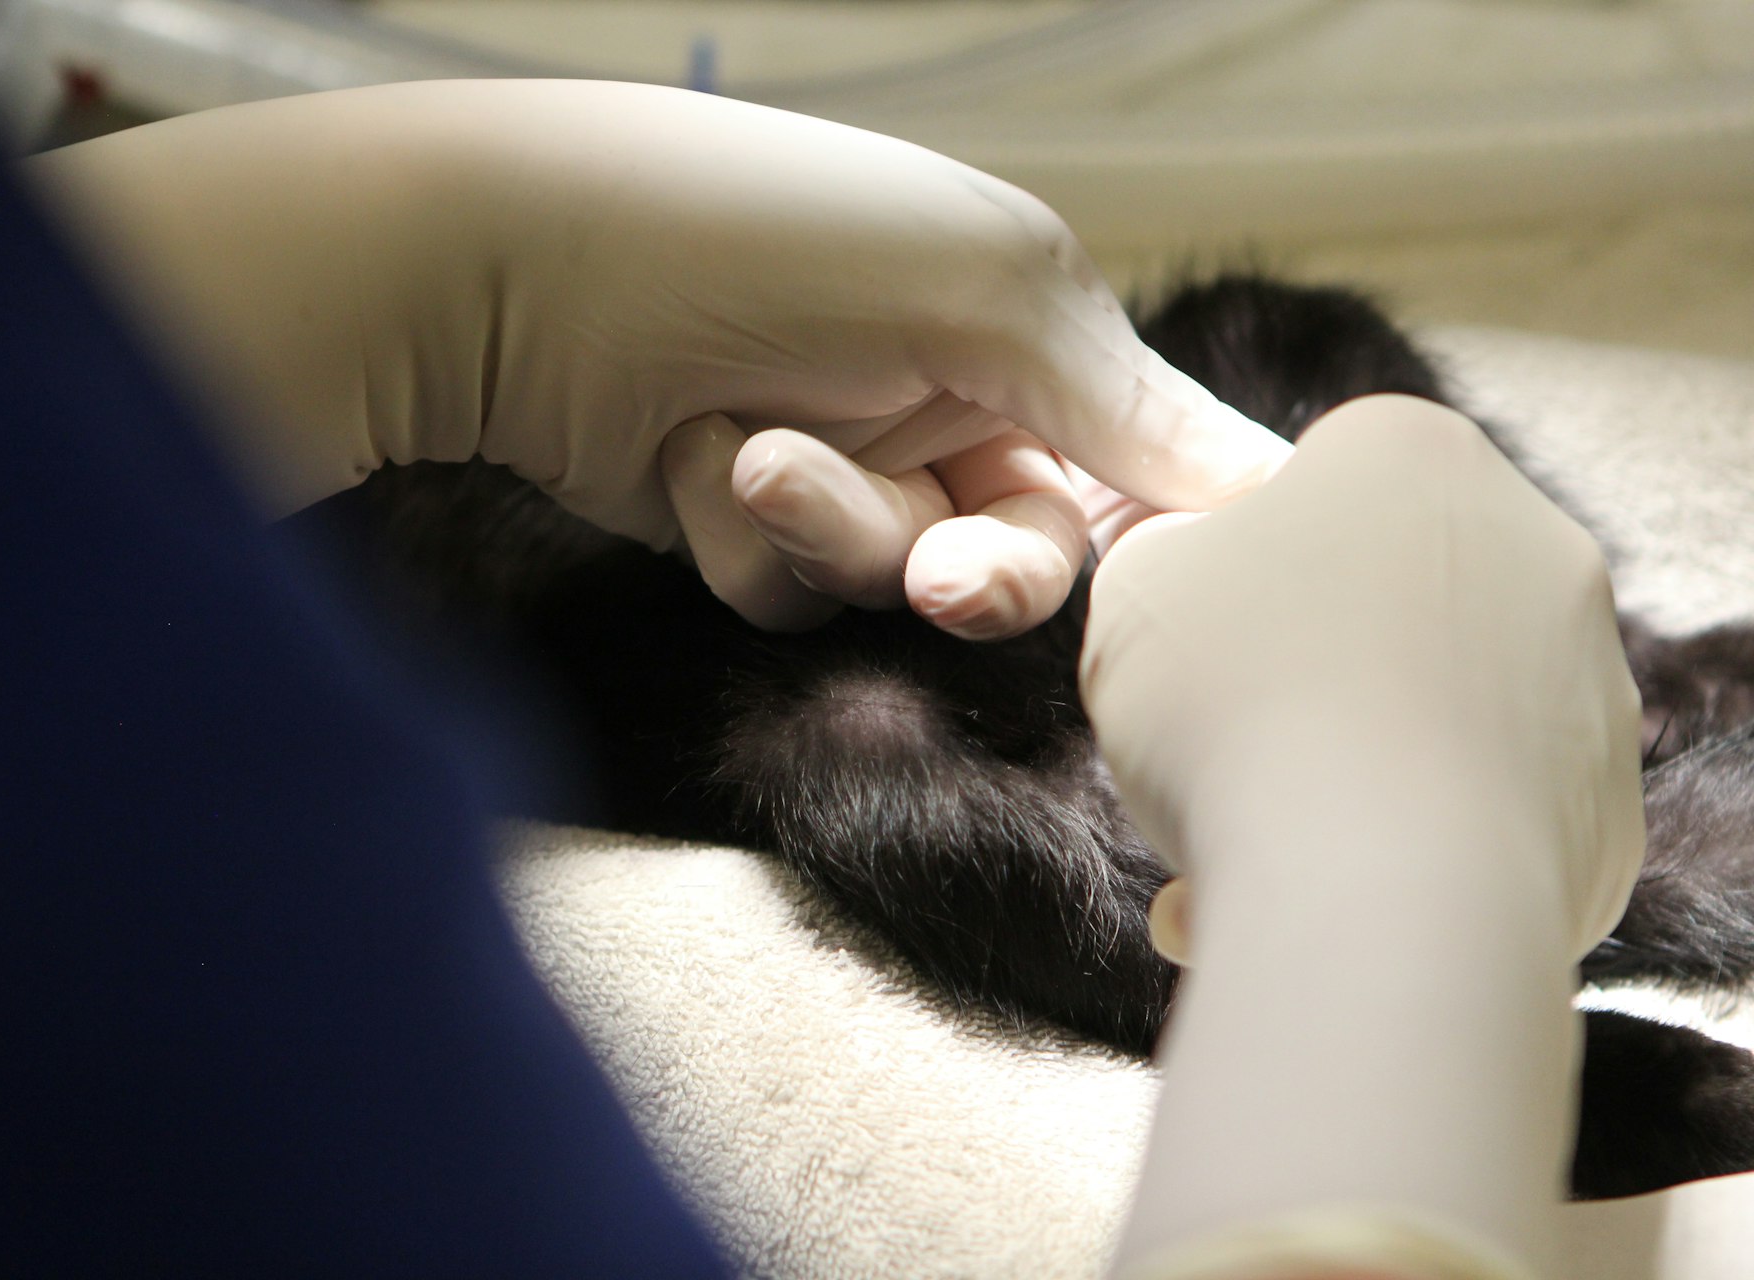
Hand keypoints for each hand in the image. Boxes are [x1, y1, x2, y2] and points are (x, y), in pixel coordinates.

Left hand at [27, 80, 1288, 635]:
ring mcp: (838, 461)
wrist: (520, 263)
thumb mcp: (984, 285)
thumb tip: (1276, 483)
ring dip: (833, 528)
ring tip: (750, 450)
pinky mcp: (741, 521)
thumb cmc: (768, 234)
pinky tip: (687, 456)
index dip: (1143, 531)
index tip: (1167, 594)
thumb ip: (1127, 401)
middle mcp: (938, 394)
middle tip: (943, 580)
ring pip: (898, 580)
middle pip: (1026, 552)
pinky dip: (744, 537)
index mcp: (1020, 319)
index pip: (1134, 458)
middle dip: (981, 569)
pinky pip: (791, 592)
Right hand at [1081, 393, 1642, 960]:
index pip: (1315, 481)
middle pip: (1384, 599)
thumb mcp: (1137, 586)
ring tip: (1246, 843)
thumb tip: (1194, 571)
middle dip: (1301, 672)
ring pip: (1432, 716)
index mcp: (1414, 452)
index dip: (1238, 565)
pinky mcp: (1608, 808)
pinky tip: (1321, 895)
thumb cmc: (1238, 702)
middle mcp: (1533, 544)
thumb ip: (1164, 550)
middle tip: (1216, 743)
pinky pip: (1479, 816)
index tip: (1196, 640)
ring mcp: (1590, 678)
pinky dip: (1406, 850)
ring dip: (1343, 769)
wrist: (1376, 890)